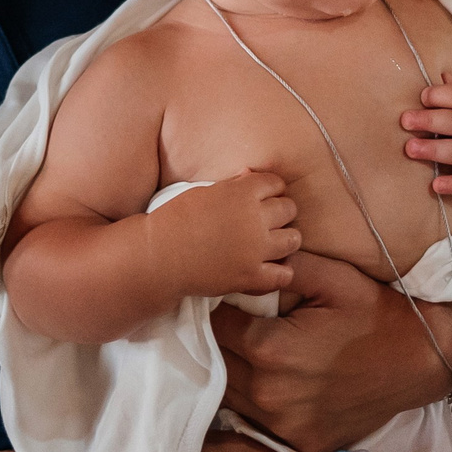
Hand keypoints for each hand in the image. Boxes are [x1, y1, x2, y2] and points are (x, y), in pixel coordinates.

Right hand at [155, 170, 301, 299]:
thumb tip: (251, 174)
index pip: (276, 184)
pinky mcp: (251, 277)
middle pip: (288, 209)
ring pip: (293, 239)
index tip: (263, 198)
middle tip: (267, 221)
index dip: (270, 190)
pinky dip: (281, 272)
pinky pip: (284, 275)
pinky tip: (271, 268)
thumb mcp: (203, 192)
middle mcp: (255, 219)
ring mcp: (255, 249)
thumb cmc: (174, 219)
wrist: (157, 256)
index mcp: (242, 193)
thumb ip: (233, 184)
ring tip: (272, 244)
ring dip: (285, 239)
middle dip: (280, 212)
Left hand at [213, 251, 451, 451]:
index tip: (225, 300)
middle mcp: (268, 394)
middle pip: (216, 364)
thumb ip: (282, 267)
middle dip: (220, 342)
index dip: (216, 310)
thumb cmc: (375, 313)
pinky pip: (259, 423)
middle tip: (237, 324)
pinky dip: (259, 403)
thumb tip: (243, 261)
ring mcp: (282, 425)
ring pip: (231, 396)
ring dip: (235, 374)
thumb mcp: (333, 277)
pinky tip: (278, 383)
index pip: (213, 327)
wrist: (420, 361)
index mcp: (269, 349)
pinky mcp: (299, 442)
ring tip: (255, 353)